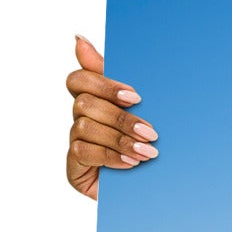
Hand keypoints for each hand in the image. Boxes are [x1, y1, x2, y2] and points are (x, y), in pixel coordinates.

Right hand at [65, 36, 156, 199]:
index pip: (79, 79)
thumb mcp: (145, 111)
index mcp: (96, 100)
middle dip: (120, 117)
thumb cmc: (149, 146)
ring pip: (85, 127)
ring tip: (148, 153)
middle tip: (152, 132)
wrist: (157, 192)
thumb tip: (79, 39)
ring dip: (120, 139)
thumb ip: (119, 79)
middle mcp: (81, 118)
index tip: (135, 97)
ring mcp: (76, 142)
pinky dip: (110, 156)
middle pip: (84, 103)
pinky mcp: (74, 167)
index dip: (104, 84)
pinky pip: (82, 152)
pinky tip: (132, 164)